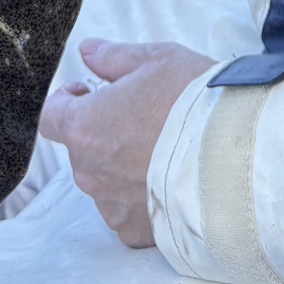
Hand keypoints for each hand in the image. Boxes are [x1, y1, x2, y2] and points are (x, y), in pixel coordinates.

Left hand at [39, 39, 214, 246]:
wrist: (232, 157)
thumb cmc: (191, 103)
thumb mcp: (155, 60)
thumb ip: (113, 57)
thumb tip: (88, 52)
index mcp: (85, 127)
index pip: (50, 117)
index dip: (68, 101)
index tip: (92, 92)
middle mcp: (89, 172)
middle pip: (82, 149)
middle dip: (104, 132)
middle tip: (143, 116)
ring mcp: (112, 205)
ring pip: (105, 181)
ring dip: (122, 166)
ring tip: (163, 150)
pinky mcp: (137, 232)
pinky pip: (129, 211)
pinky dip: (143, 197)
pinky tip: (170, 179)